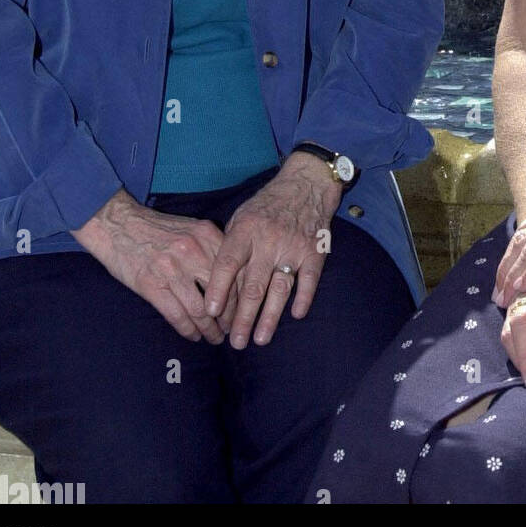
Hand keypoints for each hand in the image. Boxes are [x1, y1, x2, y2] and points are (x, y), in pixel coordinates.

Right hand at [72, 190, 237, 343]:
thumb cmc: (157, 229)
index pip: (234, 273)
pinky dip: (188, 330)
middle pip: (221, 293)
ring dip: (209, 329)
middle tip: (229, 330)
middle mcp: (193, 251)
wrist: (118, 225)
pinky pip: (177, 315)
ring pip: (200, 309)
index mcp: (207, 235)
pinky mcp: (152, 285)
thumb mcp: (191, 228)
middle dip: (227, 318)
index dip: (239, 297)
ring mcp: (172, 269)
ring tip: (213, 338)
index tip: (241, 311)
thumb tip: (232, 279)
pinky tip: (193, 336)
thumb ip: (211, 247)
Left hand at [204, 153, 341, 347]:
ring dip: (270, 317)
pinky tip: (295, 315)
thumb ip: (231, 245)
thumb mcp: (242, 216)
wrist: (306, 184)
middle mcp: (269, 240)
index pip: (228, 262)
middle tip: (235, 342)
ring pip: (279, 289)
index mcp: (246, 229)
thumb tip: (217, 282)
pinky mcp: (314, 251)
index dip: (219, 288)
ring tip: (260, 339)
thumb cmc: (268, 204)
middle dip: (243, 317)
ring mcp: (293, 247)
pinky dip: (303, 298)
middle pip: (253, 285)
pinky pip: (309, 280)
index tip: (210, 312)